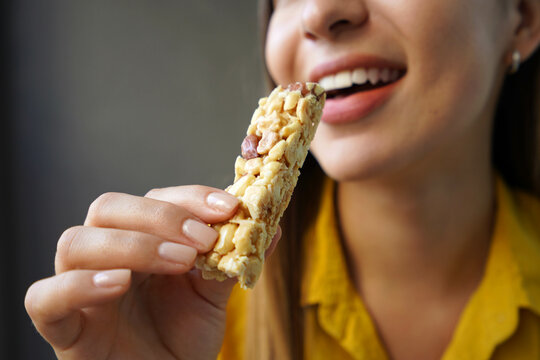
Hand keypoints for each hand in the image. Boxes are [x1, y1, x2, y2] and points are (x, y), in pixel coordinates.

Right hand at [25, 185, 279, 359]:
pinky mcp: (63, 325)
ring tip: (178, 262)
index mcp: (140, 238)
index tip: (229, 207)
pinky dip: (78, 285)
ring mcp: (80, 286)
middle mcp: (106, 253)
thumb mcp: (213, 294)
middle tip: (203, 238)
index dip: (189, 197)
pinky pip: (45, 297)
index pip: (154, 198)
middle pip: (109, 208)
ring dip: (132, 244)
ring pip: (76, 242)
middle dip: (161, 217)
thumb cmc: (182, 337)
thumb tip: (274, 226)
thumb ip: (233, 257)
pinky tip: (117, 285)